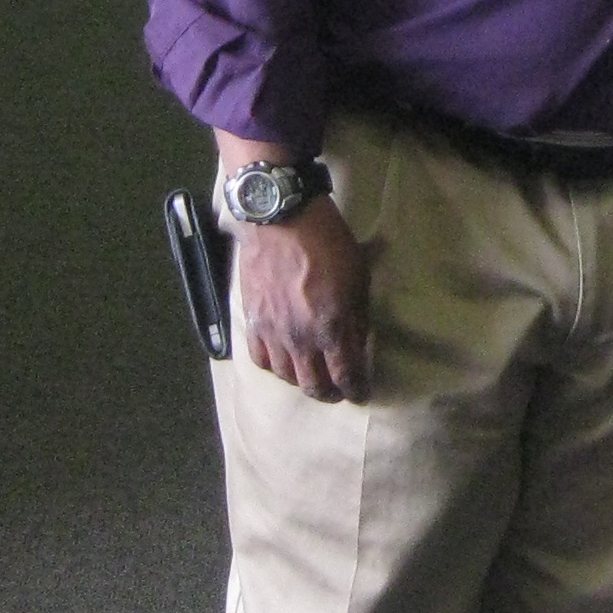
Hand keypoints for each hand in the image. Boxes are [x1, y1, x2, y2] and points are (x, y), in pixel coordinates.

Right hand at [233, 197, 371, 402]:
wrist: (281, 218)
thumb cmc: (328, 242)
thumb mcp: (358, 278)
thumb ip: (357, 316)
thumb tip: (356, 342)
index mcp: (332, 328)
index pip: (346, 376)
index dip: (356, 389)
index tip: (361, 393)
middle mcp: (300, 338)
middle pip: (314, 385)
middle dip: (330, 393)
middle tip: (338, 392)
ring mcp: (273, 332)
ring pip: (286, 376)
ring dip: (302, 382)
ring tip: (311, 377)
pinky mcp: (251, 321)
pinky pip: (260, 358)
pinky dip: (273, 367)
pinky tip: (282, 362)